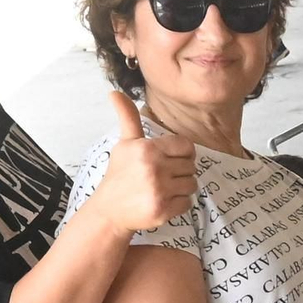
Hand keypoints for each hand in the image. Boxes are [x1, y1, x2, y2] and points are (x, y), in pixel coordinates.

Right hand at [88, 92, 196, 234]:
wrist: (110, 209)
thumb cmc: (120, 174)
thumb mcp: (125, 143)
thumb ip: (128, 117)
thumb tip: (115, 92)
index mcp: (147, 148)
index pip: (187, 146)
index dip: (182, 153)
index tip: (170, 159)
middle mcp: (154, 167)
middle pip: (191, 166)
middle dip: (181, 171)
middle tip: (163, 176)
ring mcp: (159, 190)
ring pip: (192, 184)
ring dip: (181, 188)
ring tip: (163, 188)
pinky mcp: (163, 210)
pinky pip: (188, 203)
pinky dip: (179, 204)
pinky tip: (163, 201)